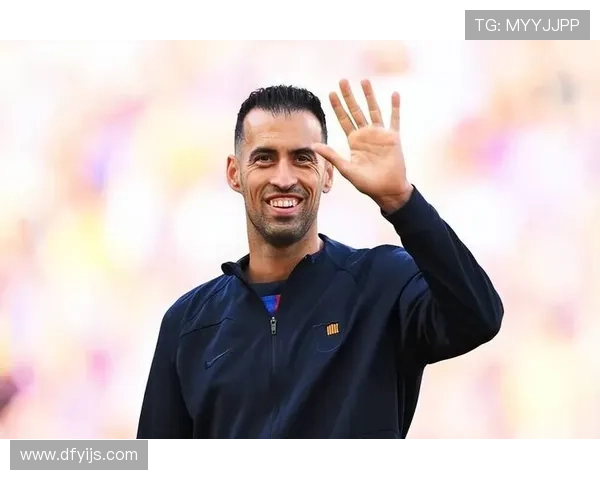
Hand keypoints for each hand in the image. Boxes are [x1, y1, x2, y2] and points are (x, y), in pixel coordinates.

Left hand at [312, 79, 413, 212]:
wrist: (387, 190)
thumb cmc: (367, 183)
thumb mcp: (346, 169)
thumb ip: (332, 156)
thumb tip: (313, 145)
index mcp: (354, 141)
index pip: (343, 119)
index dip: (337, 107)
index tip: (331, 93)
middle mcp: (366, 134)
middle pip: (356, 110)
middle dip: (349, 96)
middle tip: (342, 80)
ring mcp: (380, 134)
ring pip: (373, 110)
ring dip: (369, 96)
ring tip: (364, 81)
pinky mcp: (393, 137)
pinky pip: (394, 119)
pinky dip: (395, 107)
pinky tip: (394, 94)